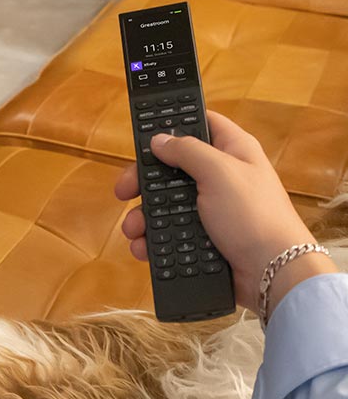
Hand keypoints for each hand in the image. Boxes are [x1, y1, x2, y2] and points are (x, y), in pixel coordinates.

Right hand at [116, 110, 334, 315]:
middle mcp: (221, 177)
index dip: (173, 125)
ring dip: (145, 216)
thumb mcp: (219, 172)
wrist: (273, 274)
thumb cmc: (253, 215)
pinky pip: (173, 234)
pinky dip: (156, 241)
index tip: (144, 136)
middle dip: (145, 181)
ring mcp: (213, 210)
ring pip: (168, 205)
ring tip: (133, 229)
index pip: (201, 124)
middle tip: (124, 191)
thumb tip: (159, 140)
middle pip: (173, 168)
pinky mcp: (206, 239)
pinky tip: (144, 248)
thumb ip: (186, 151)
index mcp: (232, 150)